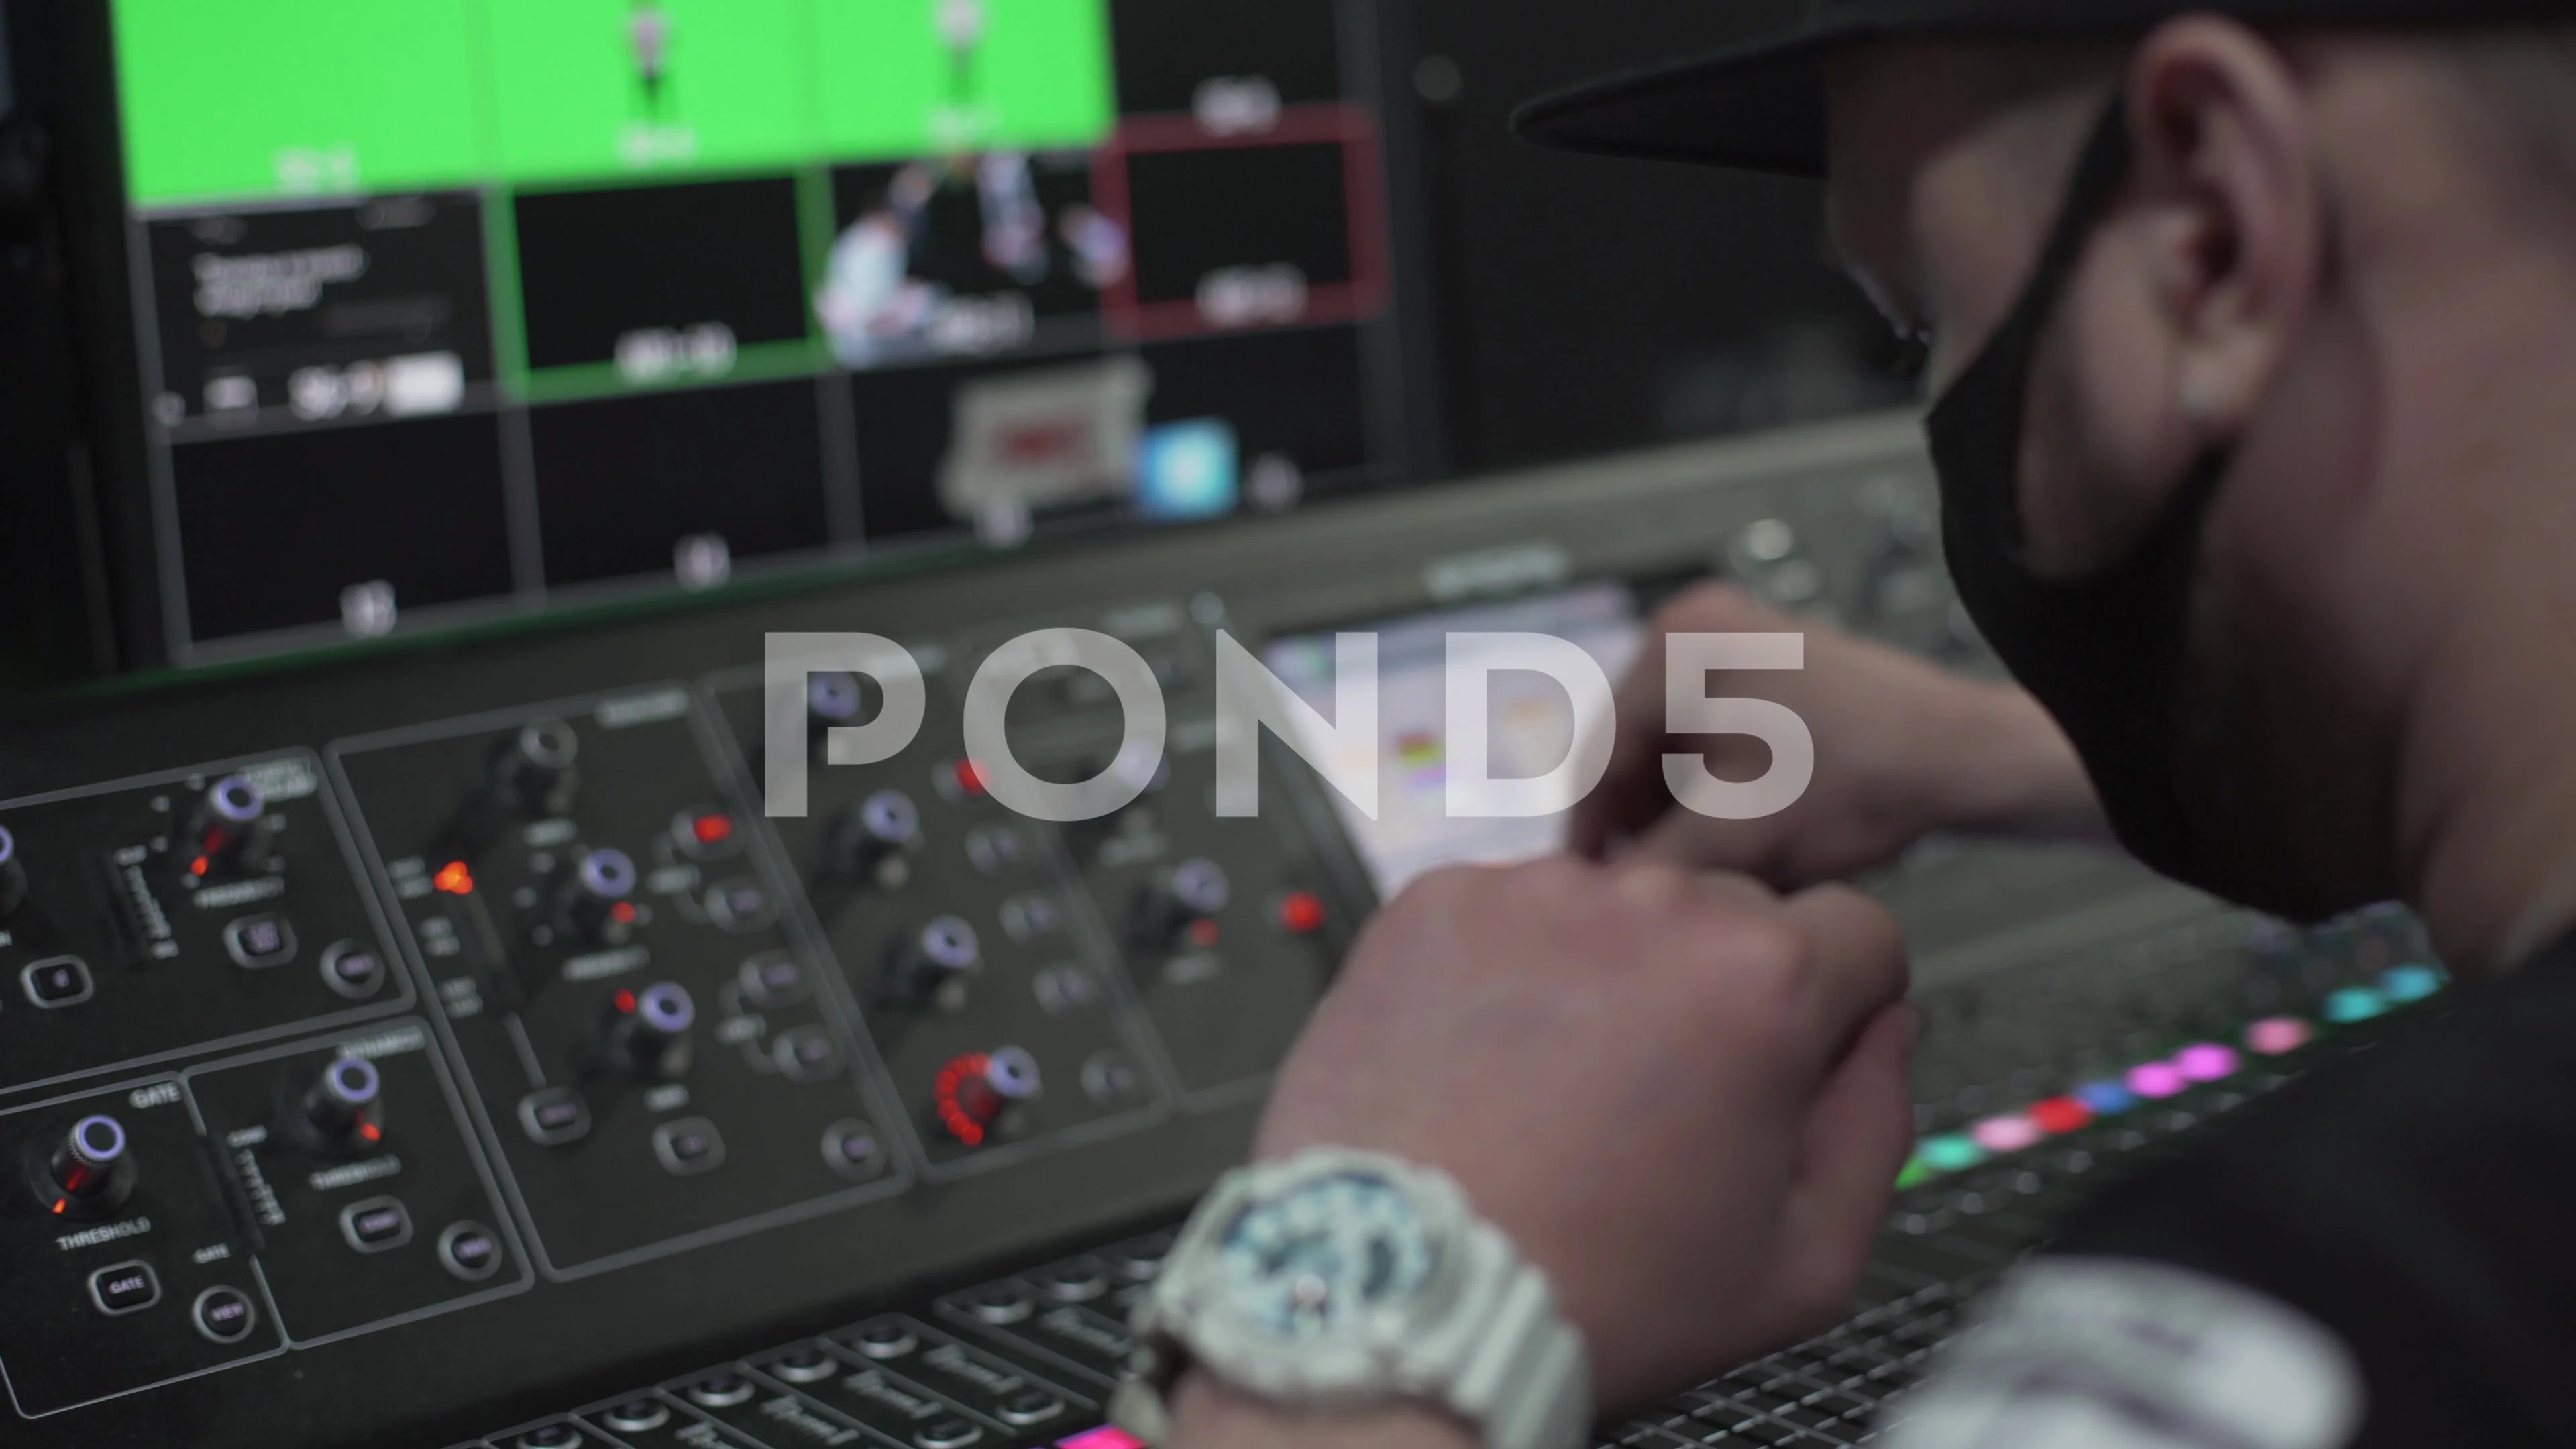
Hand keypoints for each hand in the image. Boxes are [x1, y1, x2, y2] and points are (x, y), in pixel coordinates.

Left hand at [1251, 856, 1917, 1412]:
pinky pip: (1504, 915)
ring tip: (1560, 1088)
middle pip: (1730, 912)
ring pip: (1613, 909)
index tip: (1787, 1060)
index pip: (1855, 932)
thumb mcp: (1804, 1259)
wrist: (1407, 1300)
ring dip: (1608, 972)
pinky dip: (1506, 971)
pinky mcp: (1429, 908)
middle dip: (1718, 988)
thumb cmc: (1598, 1294)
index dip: (1835, 1007)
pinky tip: (1489, 1062)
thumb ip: (1876, 1122)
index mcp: (1763, 978)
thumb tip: (1883, 1029)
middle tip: (1661, 1097)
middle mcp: (1649, 906)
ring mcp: (1528, 895)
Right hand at [1571, 582, 2101, 885]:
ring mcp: (1736, 636)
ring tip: (1680, 875)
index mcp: (1677, 643)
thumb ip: (1652, 870)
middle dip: (1634, 822)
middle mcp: (1697, 623)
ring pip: (1669, 746)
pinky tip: (1720, 839)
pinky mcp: (1769, 661)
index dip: (1589, 837)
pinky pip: (1708, 732)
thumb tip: (1591, 902)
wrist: (1968, 759)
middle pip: (1632, 747)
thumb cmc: (1865, 784)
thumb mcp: (1738, 840)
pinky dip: (1706, 786)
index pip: (1600, 755)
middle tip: (1635, 895)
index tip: (1585, 895)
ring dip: (1668, 810)